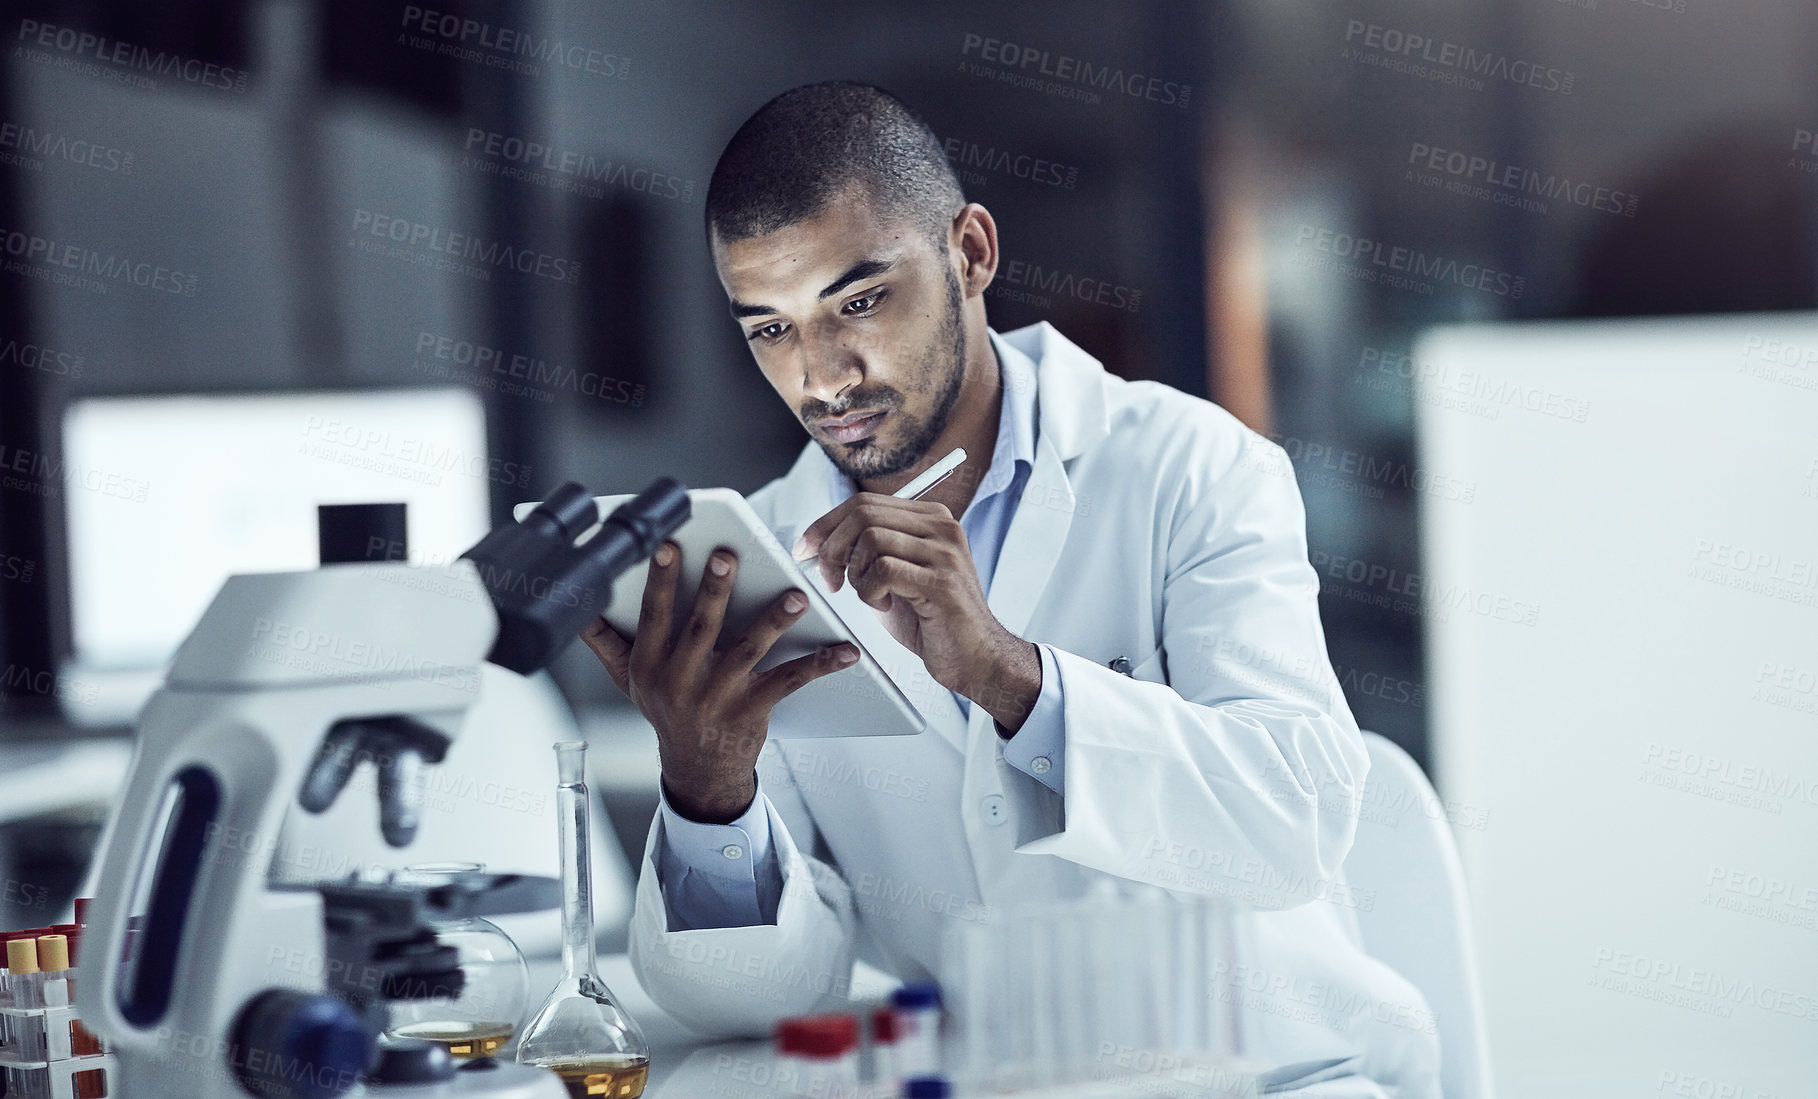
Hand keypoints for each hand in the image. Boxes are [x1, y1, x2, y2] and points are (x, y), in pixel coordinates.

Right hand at [579, 540, 858, 822]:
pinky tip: (845, 650)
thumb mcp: (630, 682)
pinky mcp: (751, 712)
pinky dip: (820, 664)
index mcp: (650, 666)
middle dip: (714, 591)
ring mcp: (717, 698)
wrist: (698, 772)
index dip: (660, 580)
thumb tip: (578, 610)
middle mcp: (680, 682)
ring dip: (774, 621)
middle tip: (728, 556)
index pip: (654, 616)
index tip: (669, 546)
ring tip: (796, 595)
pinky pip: (788, 681)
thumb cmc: (667, 712)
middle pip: (700, 628)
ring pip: (748, 651)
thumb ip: (606, 644)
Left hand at [795, 493, 1037, 716]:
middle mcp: (943, 527)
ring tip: (868, 596)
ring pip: (871, 539)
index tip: (806, 550)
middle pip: (863, 513)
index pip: (864, 502)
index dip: (826, 524)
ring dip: (855, 573)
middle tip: (829, 580)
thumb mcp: (897, 575)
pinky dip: (870, 592)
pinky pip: (883, 570)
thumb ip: (870, 551)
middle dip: (832, 547)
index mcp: (932, 519)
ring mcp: (945, 553)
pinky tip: (885, 605)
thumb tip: (820, 541)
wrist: (977, 658)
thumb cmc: (932, 620)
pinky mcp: (942, 583)